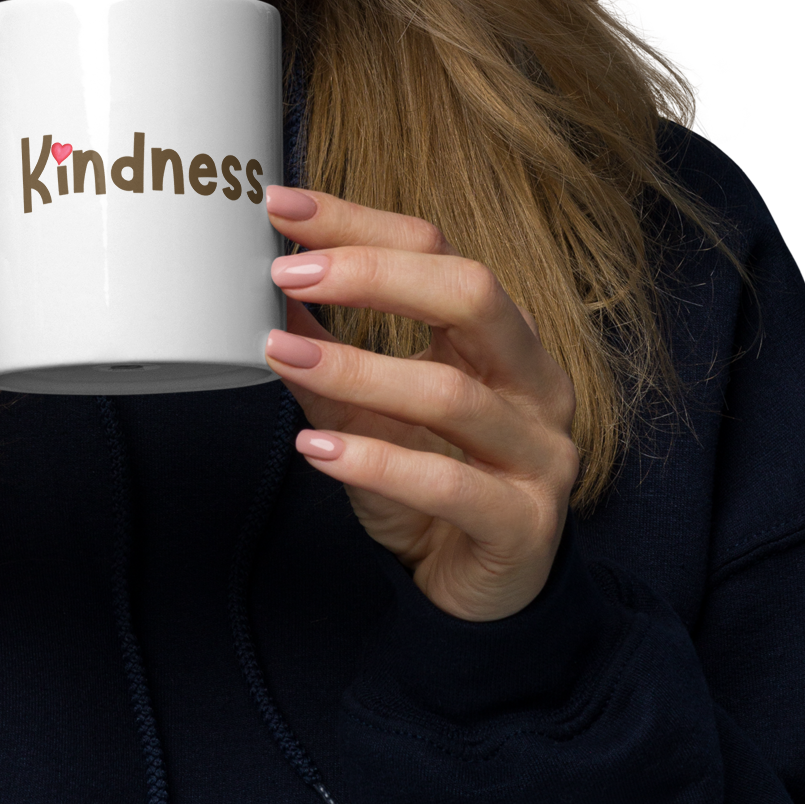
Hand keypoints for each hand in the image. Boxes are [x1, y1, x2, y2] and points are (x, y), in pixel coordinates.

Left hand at [258, 186, 580, 622]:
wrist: (479, 596)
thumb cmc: (428, 484)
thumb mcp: (368, 411)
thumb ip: (325, 355)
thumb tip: (266, 293)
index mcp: (501, 335)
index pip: (437, 251)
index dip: (358, 223)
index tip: (282, 207)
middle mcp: (533, 380)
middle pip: (471, 294)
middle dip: (373, 276)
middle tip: (288, 272)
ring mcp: (538, 453)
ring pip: (452, 392)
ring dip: (357, 369)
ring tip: (281, 356)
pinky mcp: (523, 524)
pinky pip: (449, 484)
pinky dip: (376, 462)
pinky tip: (317, 448)